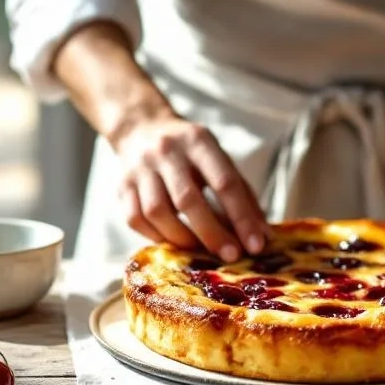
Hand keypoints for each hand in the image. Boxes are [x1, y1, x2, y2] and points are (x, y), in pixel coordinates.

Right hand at [111, 114, 268, 261]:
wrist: (142, 128)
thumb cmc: (191, 152)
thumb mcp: (220, 160)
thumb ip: (243, 195)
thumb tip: (263, 236)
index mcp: (198, 141)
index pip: (223, 182)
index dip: (242, 216)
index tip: (256, 245)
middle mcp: (166, 151)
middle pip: (188, 199)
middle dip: (212, 233)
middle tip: (231, 256)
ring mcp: (140, 168)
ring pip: (157, 212)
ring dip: (182, 238)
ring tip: (200, 251)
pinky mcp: (122, 185)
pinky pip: (136, 219)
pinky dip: (156, 237)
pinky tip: (173, 242)